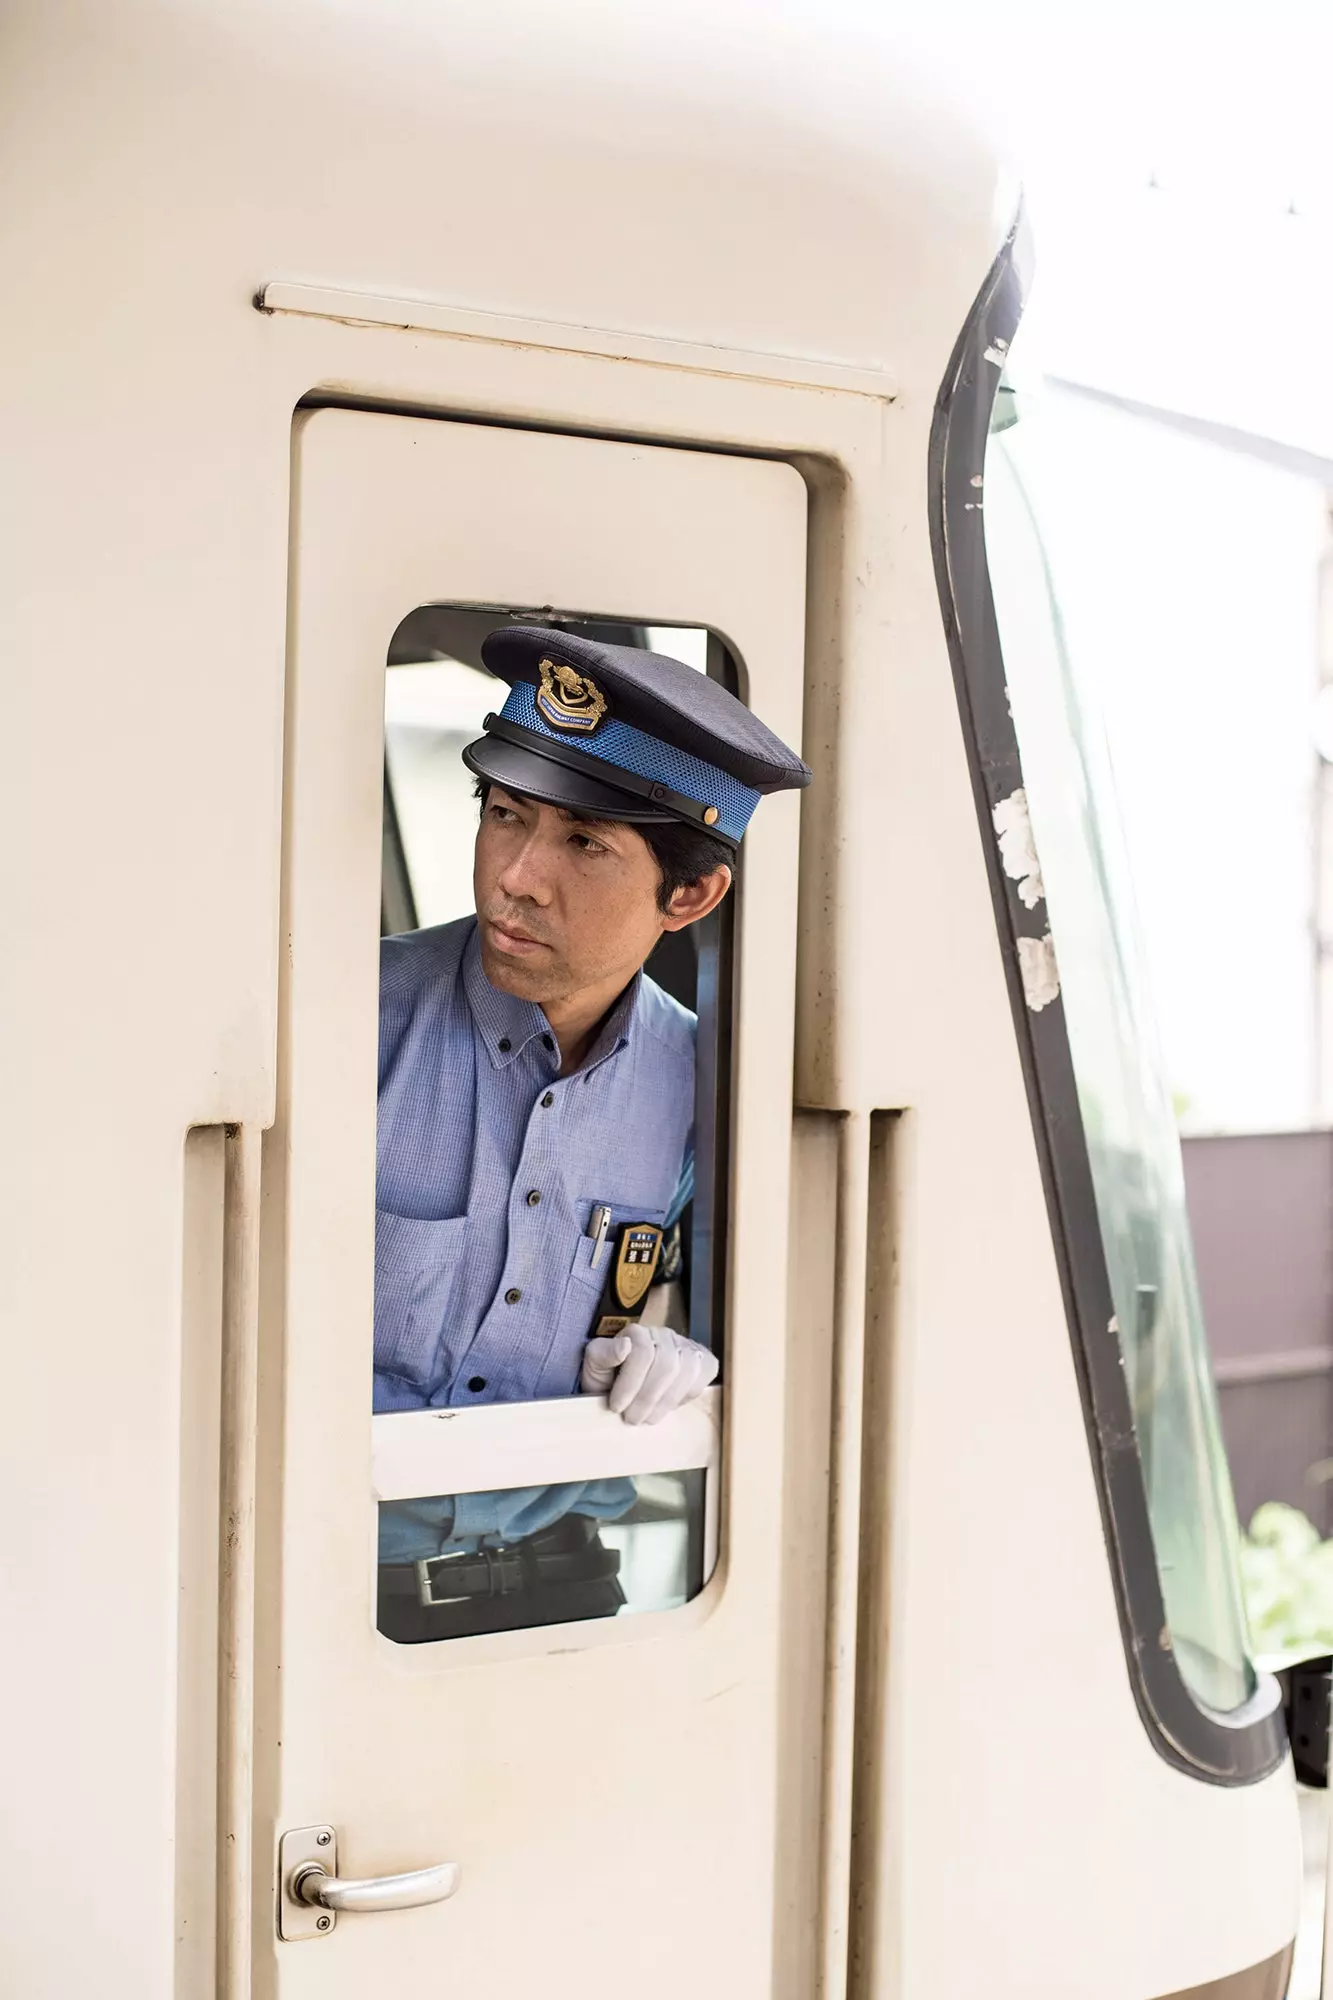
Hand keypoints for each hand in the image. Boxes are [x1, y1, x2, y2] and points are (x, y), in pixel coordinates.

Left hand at [580, 1323, 718, 1425]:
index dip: (630, 1384)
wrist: (622, 1389)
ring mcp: (685, 1346)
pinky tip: (670, 1404)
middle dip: (647, 1398)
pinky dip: (689, 1393)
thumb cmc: (607, 1378)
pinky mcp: (702, 1360)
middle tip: (633, 1418)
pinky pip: (705, 1372)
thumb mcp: (594, 1367)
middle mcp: (664, 1335)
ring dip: (667, 1401)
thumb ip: (603, 1354)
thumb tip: (624, 1346)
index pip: (644, 1353)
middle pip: (667, 1364)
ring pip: (688, 1370)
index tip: (616, 1406)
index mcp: (637, 1333)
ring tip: (648, 1417)